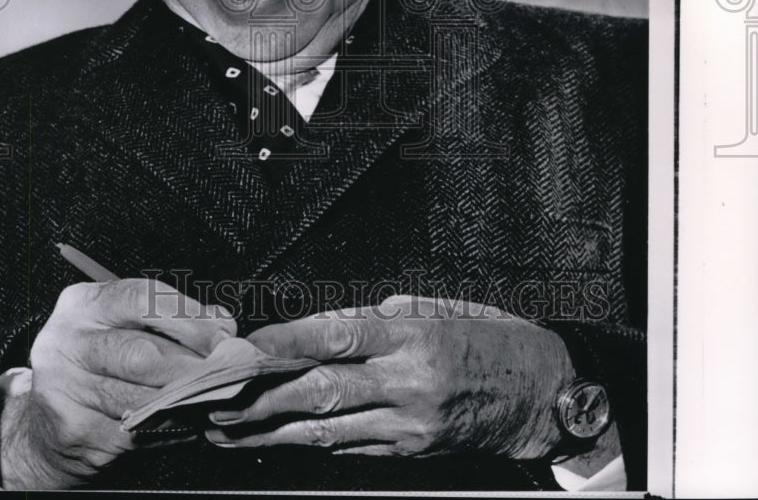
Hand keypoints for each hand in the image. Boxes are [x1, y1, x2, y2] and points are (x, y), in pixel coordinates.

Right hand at [0, 278, 235, 489]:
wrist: (47, 424)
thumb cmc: (101, 364)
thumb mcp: (126, 326)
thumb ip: (173, 318)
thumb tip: (222, 322)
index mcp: (82, 303)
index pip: (141, 299)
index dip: (189, 317)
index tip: (223, 334)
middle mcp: (65, 341)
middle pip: (141, 353)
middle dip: (191, 365)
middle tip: (222, 372)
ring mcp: (64, 389)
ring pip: (140, 397)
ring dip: (184, 400)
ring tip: (209, 397)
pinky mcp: (73, 431)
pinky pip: (136, 433)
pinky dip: (170, 428)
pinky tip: (185, 422)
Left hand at [205, 295, 573, 459]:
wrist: (541, 391)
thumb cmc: (490, 337)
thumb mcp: (435, 307)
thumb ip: (377, 318)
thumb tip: (322, 327)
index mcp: (412, 336)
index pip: (337, 333)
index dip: (286, 340)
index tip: (246, 346)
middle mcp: (407, 382)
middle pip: (321, 390)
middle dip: (261, 398)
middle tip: (216, 401)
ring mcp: (408, 424)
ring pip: (327, 429)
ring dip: (271, 431)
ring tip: (228, 431)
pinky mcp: (411, 450)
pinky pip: (351, 447)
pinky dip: (310, 443)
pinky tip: (277, 441)